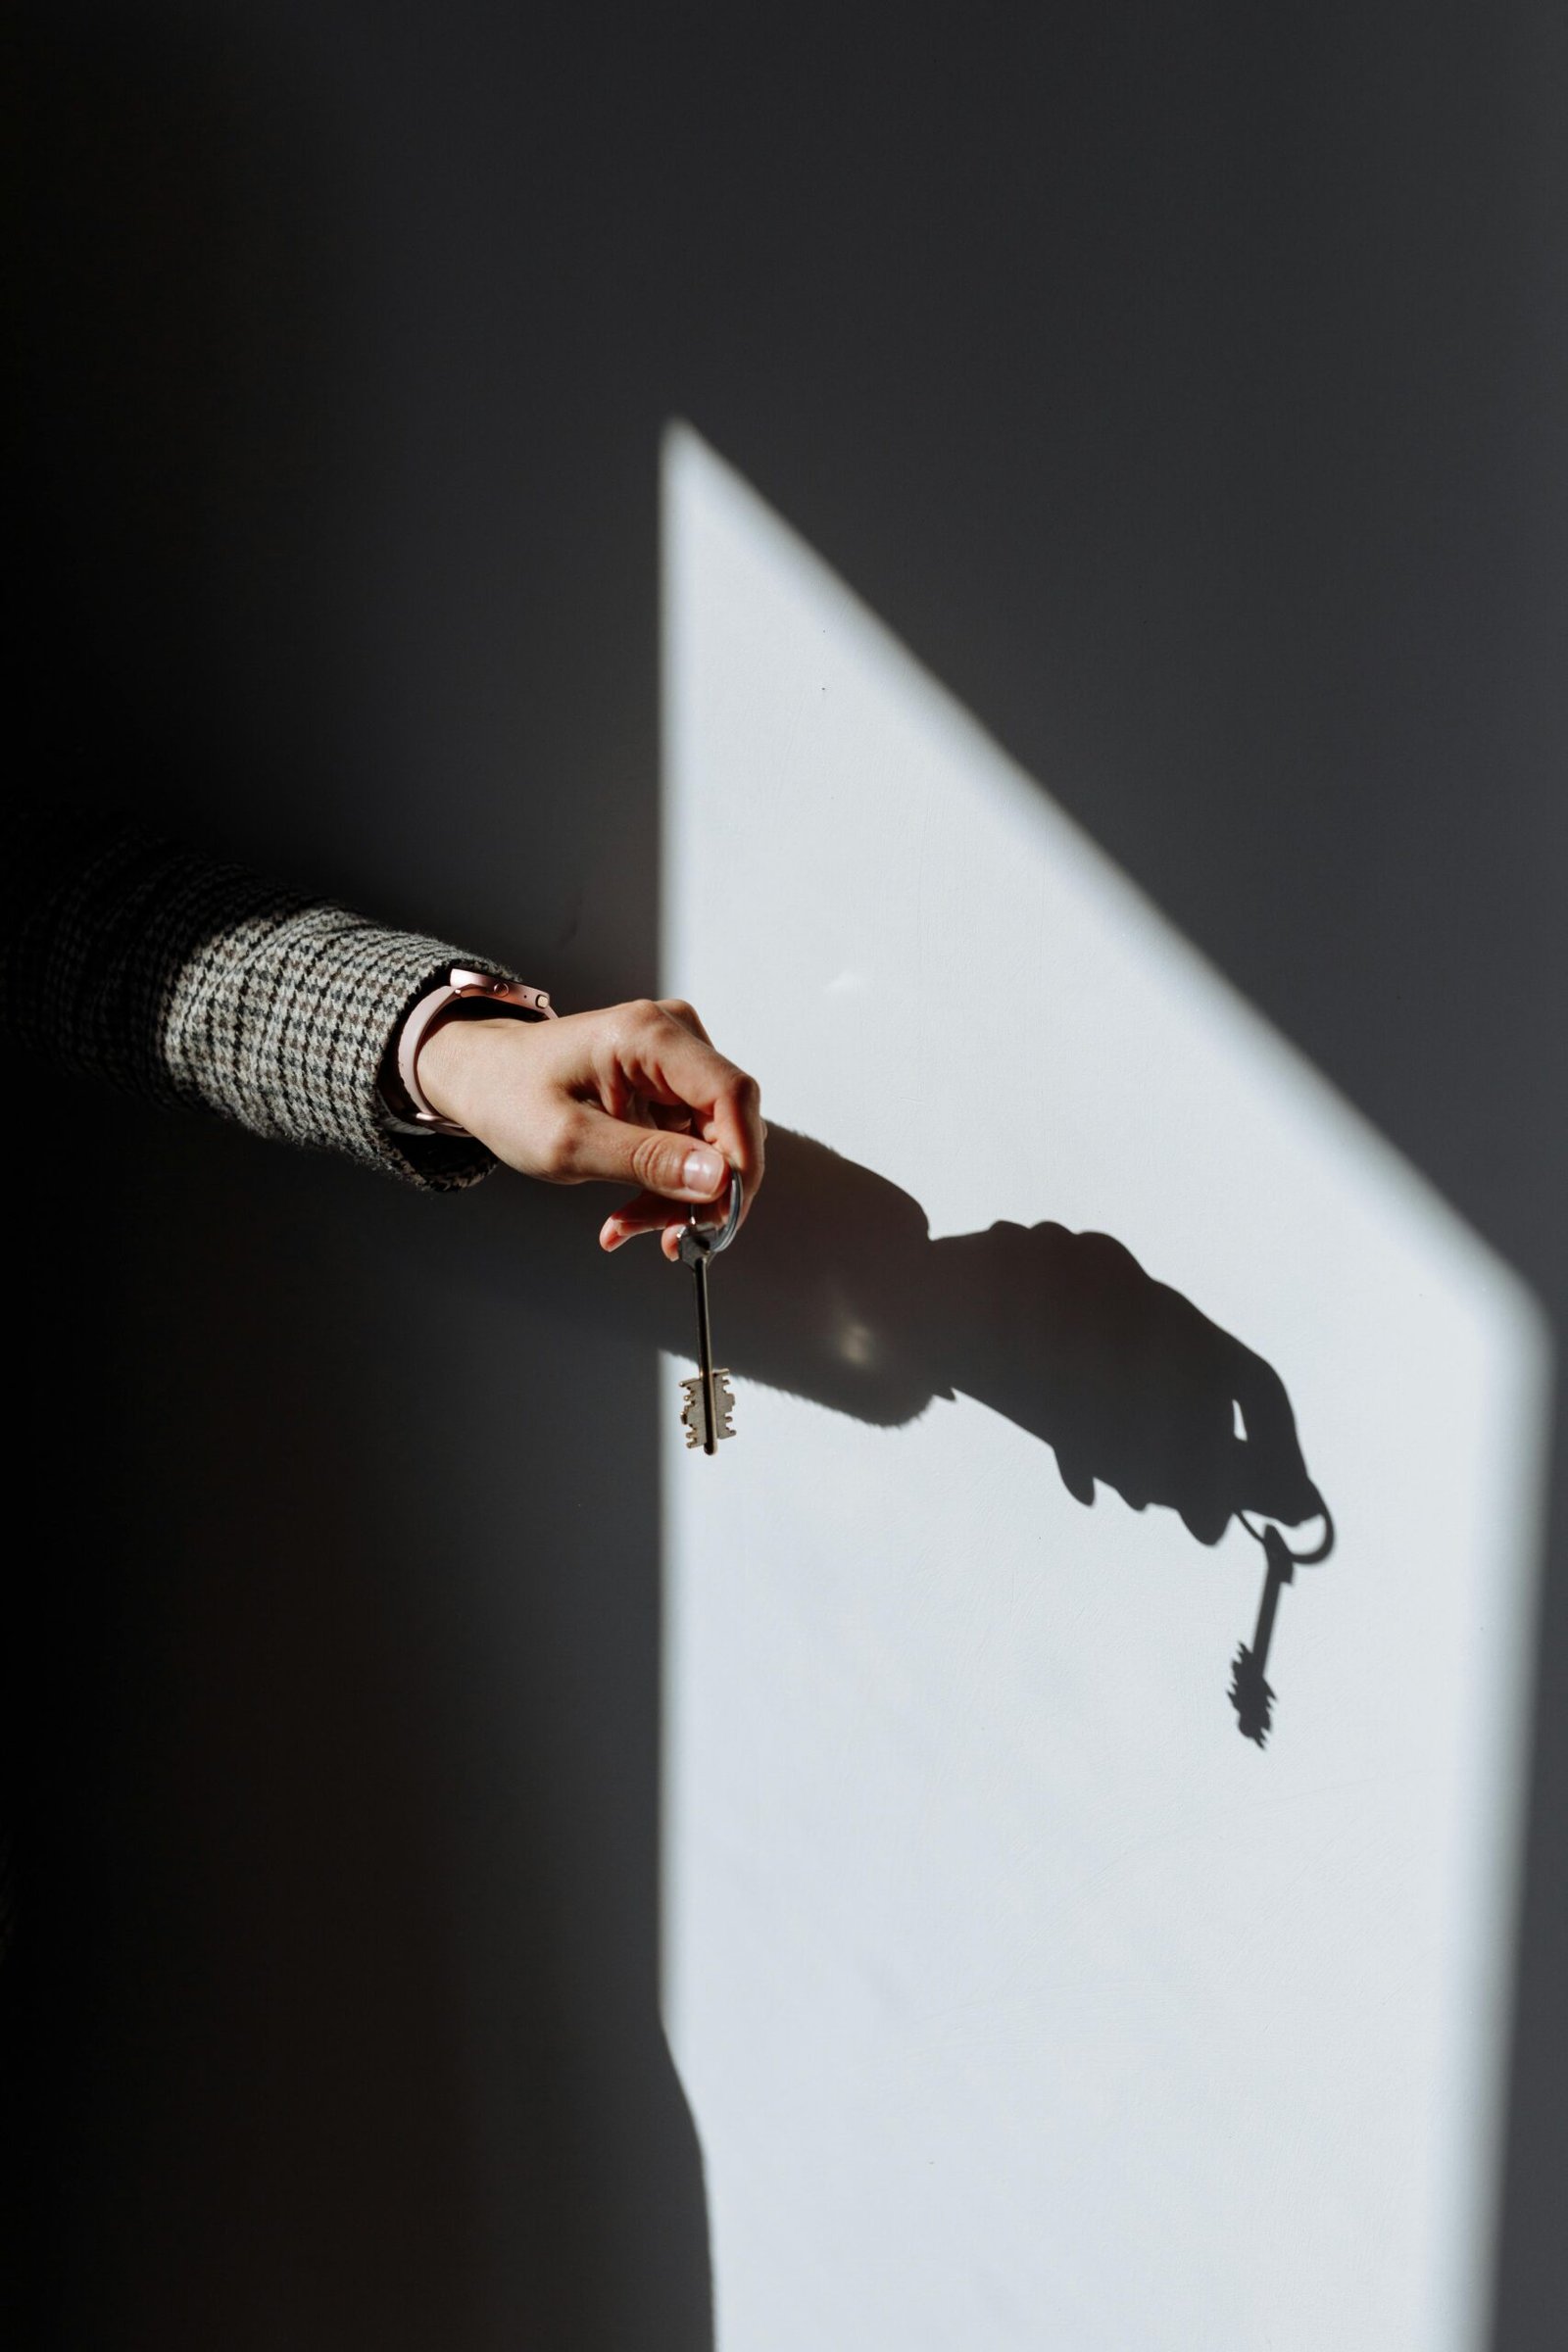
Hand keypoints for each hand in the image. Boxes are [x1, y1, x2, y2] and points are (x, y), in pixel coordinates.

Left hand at [417, 996, 763, 1258]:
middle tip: (667, 1238)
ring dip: (679, 1197)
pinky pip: (692, 1147)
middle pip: (728, 1124)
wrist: (483, 1078)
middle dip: (703, 1191)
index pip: (731, 1094)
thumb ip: (647, 1161)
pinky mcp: (671, 1087)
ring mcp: (676, 1061)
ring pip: (713, 1145)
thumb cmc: (509, 1095)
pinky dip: (666, 1186)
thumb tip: (719, 1179)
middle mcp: (673, 1037)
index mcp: (648, 1035)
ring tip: (628, 1225)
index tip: (721, 1219)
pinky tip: (630, 1209)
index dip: (741, 1161)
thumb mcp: (570, 1142)